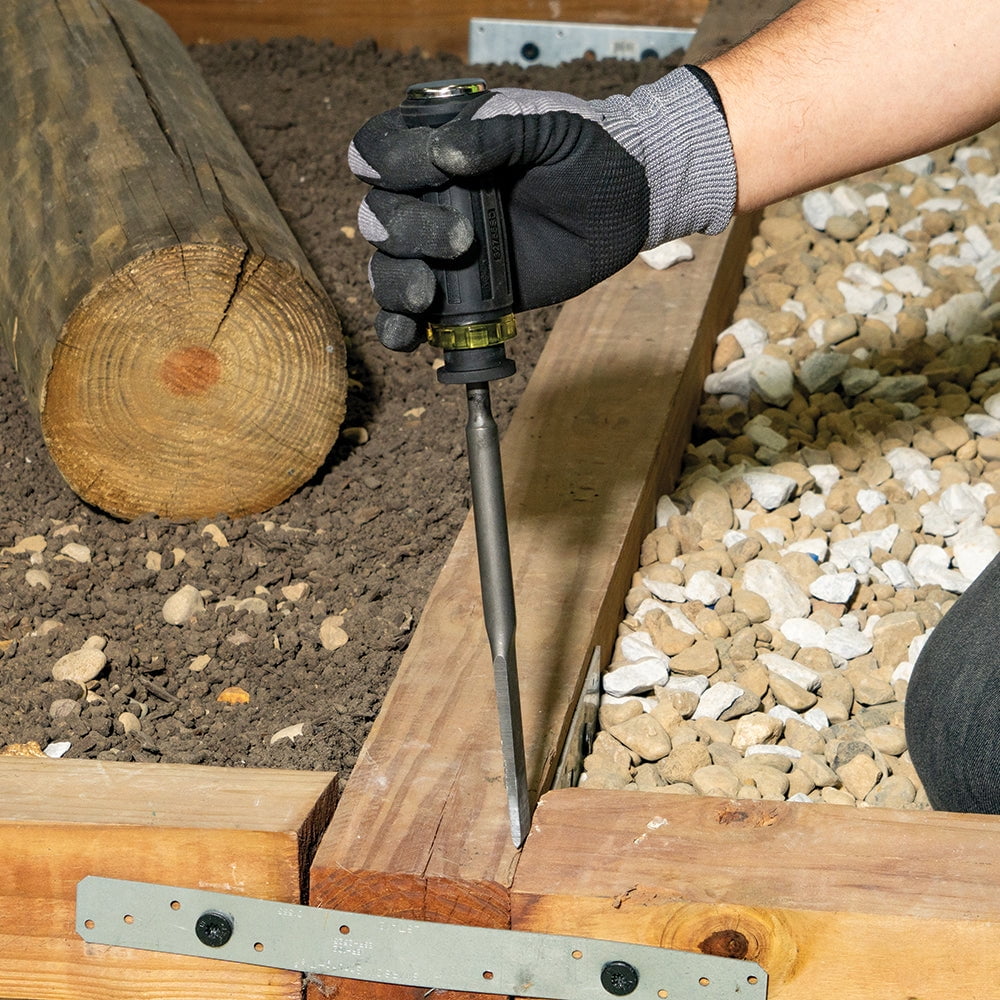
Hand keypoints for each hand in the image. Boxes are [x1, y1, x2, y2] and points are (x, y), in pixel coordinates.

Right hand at [349, 66, 736, 350]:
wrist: (626, 201)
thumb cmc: (587, 151)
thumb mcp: (549, 127)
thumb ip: (498, 134)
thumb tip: (445, 153)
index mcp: (437, 144)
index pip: (380, 150)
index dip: (390, 163)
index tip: (433, 172)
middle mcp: (429, 197)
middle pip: (380, 216)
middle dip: (407, 229)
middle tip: (462, 240)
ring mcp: (440, 250)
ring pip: (387, 268)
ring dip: (396, 282)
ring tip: (429, 294)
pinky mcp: (461, 294)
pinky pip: (412, 316)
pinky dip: (399, 329)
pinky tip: (409, 336)